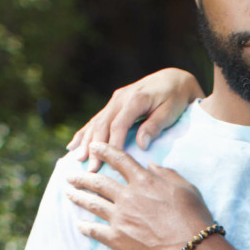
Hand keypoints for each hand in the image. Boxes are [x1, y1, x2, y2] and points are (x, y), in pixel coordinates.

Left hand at [64, 143, 216, 249]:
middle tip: (70, 175)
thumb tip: (151, 165)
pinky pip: (95, 231)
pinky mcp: (118, 239)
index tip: (93, 147)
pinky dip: (85, 227)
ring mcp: (120, 218)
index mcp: (144, 181)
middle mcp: (128, 196)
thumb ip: (166, 173)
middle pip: (98, 182)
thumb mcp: (186, 188)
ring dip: (78, 197)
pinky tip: (79, 225)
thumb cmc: (194, 218)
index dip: (103, 151)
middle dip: (82, 176)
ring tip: (68, 193)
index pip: (118, 160)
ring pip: (92, 203)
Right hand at [65, 70, 205, 160]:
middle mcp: (120, 98)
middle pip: (103, 125)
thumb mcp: (170, 111)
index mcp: (135, 100)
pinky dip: (84, 133)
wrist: (174, 79)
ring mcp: (115, 100)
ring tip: (78, 160)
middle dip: (95, 148)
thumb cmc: (175, 98)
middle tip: (91, 169)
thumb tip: (142, 145)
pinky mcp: (114, 104)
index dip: (112, 145)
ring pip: (96, 122)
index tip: (108, 163)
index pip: (119, 125)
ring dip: (86, 142)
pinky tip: (73, 146)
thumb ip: (155, 126)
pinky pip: (96, 120)